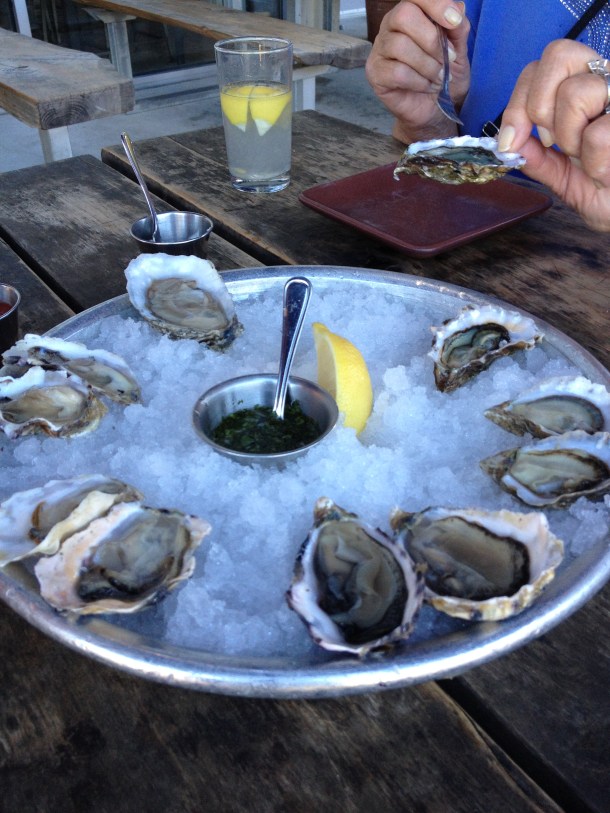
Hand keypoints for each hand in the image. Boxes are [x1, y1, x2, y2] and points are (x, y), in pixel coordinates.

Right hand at [365, 0, 470, 142]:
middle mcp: (390, 27)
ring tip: (438, 77)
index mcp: (410, 13)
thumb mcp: (458, 49)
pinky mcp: (375, 74)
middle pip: (403, 16)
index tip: (454, 22)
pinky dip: (418, 81)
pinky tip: (425, 86)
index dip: (436, 5)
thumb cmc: (443, 75)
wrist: (436, 108)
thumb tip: (457, 11)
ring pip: (400, 46)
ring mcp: (379, 50)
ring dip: (427, 65)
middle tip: (446, 59)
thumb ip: (458, 28)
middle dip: (431, 39)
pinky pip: (397, 72)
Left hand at [498, 39, 609, 231]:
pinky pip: (597, 134)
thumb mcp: (563, 177)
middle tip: (552, 142)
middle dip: (539, 107)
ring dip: (570, 139)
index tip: (512, 141)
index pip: (539, 66)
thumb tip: (507, 141)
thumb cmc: (608, 194)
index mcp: (586, 90)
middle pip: (558, 55)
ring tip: (588, 159)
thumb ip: (535, 158)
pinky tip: (606, 172)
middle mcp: (608, 82)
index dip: (517, 102)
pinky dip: (594, 163)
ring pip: (575, 92)